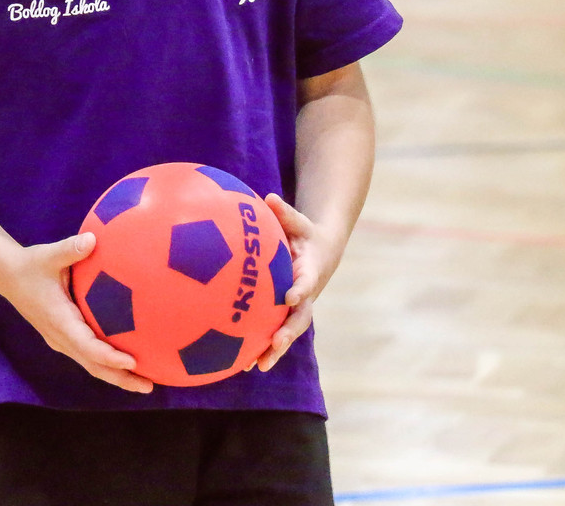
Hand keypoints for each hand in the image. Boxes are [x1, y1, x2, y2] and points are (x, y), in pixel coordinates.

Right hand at [0, 232, 153, 393]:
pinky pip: (87, 356)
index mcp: (59, 320)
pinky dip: (107, 364)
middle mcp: (60, 337)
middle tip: (149, 387)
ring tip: (145, 382)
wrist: (7, 276)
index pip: (87, 346)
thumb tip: (93, 238)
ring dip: (116, 376)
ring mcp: (60, 340)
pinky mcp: (62, 338)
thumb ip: (70, 249)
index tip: (132, 362)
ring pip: (91, 365)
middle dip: (121, 378)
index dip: (109, 357)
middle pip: (94, 366)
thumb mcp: (48, 254)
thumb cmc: (30, 264)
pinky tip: (127, 361)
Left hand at [255, 194, 339, 371]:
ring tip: (257, 366)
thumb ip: (285, 212)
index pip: (306, 282)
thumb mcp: (298, 221)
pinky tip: (242, 363)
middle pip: (299, 318)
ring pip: (288, 332)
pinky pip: (275, 333)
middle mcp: (305, 295)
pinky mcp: (286, 315)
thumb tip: (268, 198)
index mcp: (310, 272)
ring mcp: (297, 308)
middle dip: (288, 332)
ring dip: (275, 350)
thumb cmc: (304, 234)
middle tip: (276, 344)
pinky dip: (262, 347)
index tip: (290, 296)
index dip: (300, 290)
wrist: (322, 253)